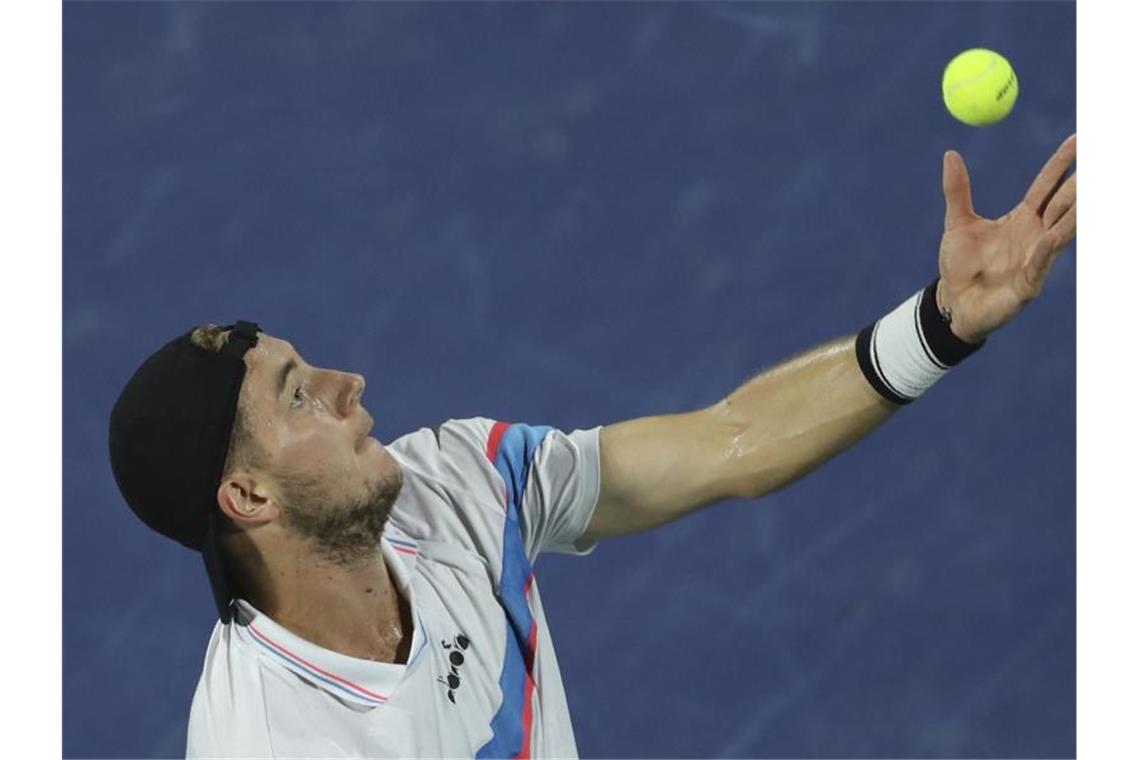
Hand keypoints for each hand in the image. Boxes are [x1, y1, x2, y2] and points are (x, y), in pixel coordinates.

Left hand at [935, 134, 1076, 343]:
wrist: (952, 302)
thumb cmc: (960, 265)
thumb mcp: (957, 223)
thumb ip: (957, 190)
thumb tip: (950, 154)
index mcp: (1022, 218)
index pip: (1047, 184)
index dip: (1062, 162)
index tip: (1078, 138)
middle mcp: (1036, 235)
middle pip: (1063, 203)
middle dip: (1080, 183)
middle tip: (1099, 160)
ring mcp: (1036, 258)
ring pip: (1062, 231)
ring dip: (1076, 213)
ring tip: (1090, 191)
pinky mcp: (1029, 284)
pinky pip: (1040, 264)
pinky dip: (1044, 250)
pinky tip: (1050, 237)